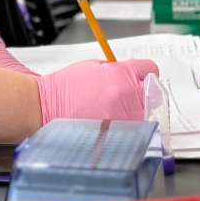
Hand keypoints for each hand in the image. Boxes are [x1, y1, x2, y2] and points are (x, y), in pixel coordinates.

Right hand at [37, 58, 158, 122]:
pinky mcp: (119, 133)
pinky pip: (132, 130)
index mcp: (122, 74)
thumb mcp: (94, 67)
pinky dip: (124, 128)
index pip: (150, 69)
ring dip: (133, 113)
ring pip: (144, 114)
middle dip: (139, 94)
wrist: (47, 107)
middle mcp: (127, 95)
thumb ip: (119, 70)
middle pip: (152, 94)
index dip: (143, 73)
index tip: (139, 78)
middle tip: (120, 98)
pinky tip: (106, 122)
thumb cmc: (66, 88)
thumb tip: (135, 76)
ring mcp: (124, 117)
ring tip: (109, 111)